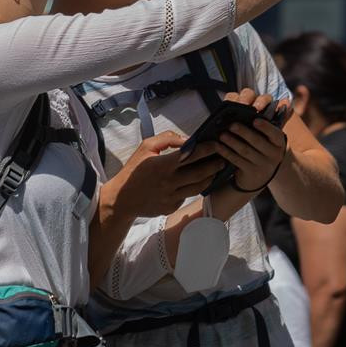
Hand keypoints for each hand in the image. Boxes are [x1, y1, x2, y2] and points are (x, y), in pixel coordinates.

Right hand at [105, 130, 224, 217]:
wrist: (122, 199)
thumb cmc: (134, 170)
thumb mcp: (146, 147)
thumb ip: (167, 139)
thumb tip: (188, 139)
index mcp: (163, 165)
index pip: (191, 155)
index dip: (207, 149)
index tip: (216, 144)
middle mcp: (169, 182)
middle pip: (200, 173)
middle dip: (214, 164)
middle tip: (223, 158)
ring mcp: (171, 197)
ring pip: (198, 187)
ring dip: (209, 178)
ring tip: (215, 170)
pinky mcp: (171, 207)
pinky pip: (187, 196)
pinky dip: (193, 188)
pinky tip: (198, 181)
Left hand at [214, 89, 289, 192]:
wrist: (261, 175)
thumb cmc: (262, 148)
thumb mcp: (268, 136)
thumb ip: (269, 121)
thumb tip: (283, 102)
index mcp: (279, 141)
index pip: (275, 133)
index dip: (266, 127)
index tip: (255, 119)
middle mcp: (274, 154)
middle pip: (258, 141)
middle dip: (244, 132)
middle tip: (231, 124)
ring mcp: (263, 165)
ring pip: (246, 151)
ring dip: (232, 142)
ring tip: (222, 134)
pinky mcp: (251, 173)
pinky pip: (237, 161)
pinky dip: (227, 153)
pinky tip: (218, 146)